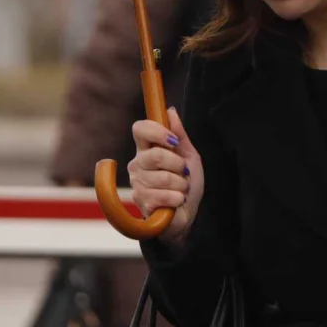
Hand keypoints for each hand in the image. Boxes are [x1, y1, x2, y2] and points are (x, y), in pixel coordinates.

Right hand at [128, 107, 202, 246]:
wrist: (187, 214)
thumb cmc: (187, 184)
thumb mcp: (189, 156)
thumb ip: (180, 135)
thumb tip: (170, 111)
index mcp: (147, 150)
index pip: (140, 128)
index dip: (157, 131)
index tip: (173, 141)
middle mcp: (137, 164)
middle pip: (155, 154)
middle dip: (178, 165)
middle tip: (183, 173)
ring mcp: (137, 184)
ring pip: (164, 177)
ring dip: (181, 185)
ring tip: (179, 189)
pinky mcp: (141, 202)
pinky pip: (165, 195)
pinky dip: (178, 198)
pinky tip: (175, 201)